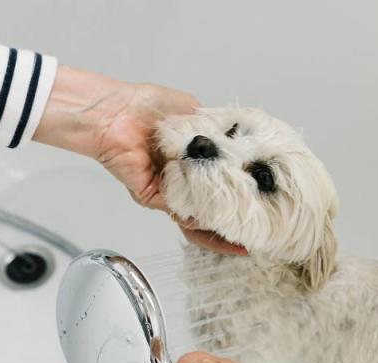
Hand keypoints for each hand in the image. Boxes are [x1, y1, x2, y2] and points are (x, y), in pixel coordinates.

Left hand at [33, 66, 245, 254]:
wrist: (116, 110)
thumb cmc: (146, 106)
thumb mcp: (195, 114)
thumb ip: (217, 132)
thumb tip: (240, 146)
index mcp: (189, 161)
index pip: (217, 184)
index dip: (238, 193)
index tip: (261, 202)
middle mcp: (179, 179)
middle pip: (208, 209)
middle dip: (231, 223)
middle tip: (257, 233)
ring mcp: (166, 191)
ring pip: (196, 219)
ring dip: (219, 232)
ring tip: (243, 240)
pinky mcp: (152, 196)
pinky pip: (180, 214)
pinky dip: (201, 220)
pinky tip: (220, 220)